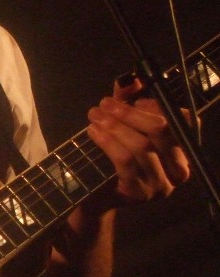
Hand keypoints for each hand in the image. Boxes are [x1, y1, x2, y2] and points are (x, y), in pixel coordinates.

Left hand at [87, 78, 190, 204]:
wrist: (100, 197)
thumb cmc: (118, 157)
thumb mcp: (125, 126)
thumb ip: (130, 101)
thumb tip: (130, 79)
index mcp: (183, 150)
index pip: (184, 121)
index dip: (158, 106)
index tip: (135, 100)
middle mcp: (179, 169)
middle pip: (160, 130)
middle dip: (130, 112)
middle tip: (104, 104)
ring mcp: (161, 184)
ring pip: (141, 145)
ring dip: (114, 125)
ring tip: (94, 115)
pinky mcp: (140, 192)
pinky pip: (125, 160)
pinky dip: (108, 141)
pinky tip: (93, 131)